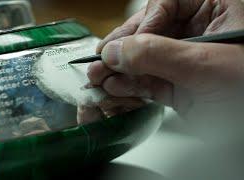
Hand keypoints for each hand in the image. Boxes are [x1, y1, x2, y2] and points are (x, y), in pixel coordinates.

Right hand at [86, 0, 243, 137]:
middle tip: (101, 59)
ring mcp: (186, 60)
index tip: (129, 45)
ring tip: (99, 77)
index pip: (167, 4)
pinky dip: (130, 85)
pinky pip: (148, 80)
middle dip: (122, 49)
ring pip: (144, 59)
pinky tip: (115, 87)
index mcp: (216, 9)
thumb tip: (117, 51)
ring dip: (120, 69)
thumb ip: (157, 55)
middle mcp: (199, 32)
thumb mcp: (207, 65)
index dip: (144, 24)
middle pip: (149, 32)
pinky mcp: (177, 85)